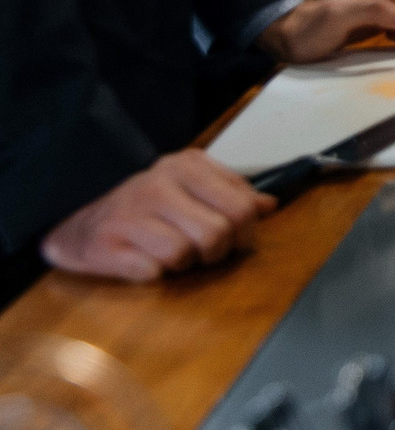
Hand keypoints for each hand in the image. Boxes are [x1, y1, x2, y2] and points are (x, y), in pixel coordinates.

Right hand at [41, 151, 272, 281]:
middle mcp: (158, 183)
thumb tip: (269, 206)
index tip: (236, 239)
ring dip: (185, 264)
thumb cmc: (146, 210)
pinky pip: (154, 271)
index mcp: (187, 165)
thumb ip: (231, 195)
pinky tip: (145, 261)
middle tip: (206, 254)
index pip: (241, 206)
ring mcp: (129, 212)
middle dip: (218, 252)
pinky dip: (156, 274)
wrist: (80, 226)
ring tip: (172, 254)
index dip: (246, 232)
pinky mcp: (106, 243)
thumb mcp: (192, 190)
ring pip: (186, 253)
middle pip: (218, 232)